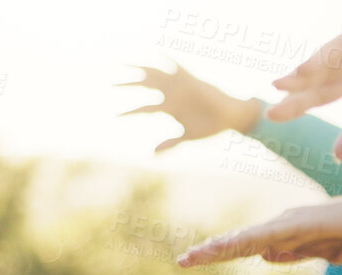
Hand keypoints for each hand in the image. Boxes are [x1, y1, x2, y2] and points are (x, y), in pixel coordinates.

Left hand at [120, 64, 262, 153]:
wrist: (231, 117)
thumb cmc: (210, 127)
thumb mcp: (187, 137)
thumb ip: (170, 144)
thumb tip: (151, 155)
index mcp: (168, 108)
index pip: (144, 108)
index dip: (129, 112)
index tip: (115, 117)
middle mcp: (170, 94)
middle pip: (144, 85)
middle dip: (128, 83)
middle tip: (110, 83)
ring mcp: (179, 85)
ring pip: (154, 73)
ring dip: (140, 68)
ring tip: (124, 63)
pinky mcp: (190, 78)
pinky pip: (175, 65)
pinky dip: (164, 58)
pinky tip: (153, 51)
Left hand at [178, 180, 341, 266]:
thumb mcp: (327, 252)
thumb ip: (296, 253)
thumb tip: (264, 256)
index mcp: (290, 233)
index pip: (248, 246)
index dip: (221, 253)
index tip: (193, 261)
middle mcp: (287, 224)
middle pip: (243, 240)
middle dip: (213, 251)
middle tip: (182, 260)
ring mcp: (297, 222)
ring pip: (254, 236)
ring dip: (227, 247)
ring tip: (198, 254)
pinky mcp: (311, 221)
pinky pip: (278, 233)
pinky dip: (255, 240)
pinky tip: (238, 247)